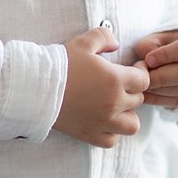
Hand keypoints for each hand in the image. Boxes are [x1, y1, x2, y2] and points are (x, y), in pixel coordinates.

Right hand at [54, 28, 149, 147]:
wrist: (34, 88)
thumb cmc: (59, 64)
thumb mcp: (83, 42)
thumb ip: (104, 37)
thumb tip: (116, 44)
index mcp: (115, 80)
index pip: (144, 80)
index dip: (141, 73)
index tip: (133, 69)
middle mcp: (113, 103)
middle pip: (138, 100)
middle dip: (132, 91)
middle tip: (119, 84)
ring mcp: (102, 122)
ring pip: (132, 125)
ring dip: (128, 115)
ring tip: (117, 107)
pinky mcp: (89, 134)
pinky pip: (112, 140)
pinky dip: (112, 133)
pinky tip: (103, 121)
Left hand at [132, 28, 177, 109]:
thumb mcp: (168, 35)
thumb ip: (154, 42)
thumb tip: (144, 56)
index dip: (167, 55)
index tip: (149, 59)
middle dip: (161, 76)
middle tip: (142, 77)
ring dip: (160, 90)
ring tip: (142, 86)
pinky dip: (161, 100)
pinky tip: (146, 96)